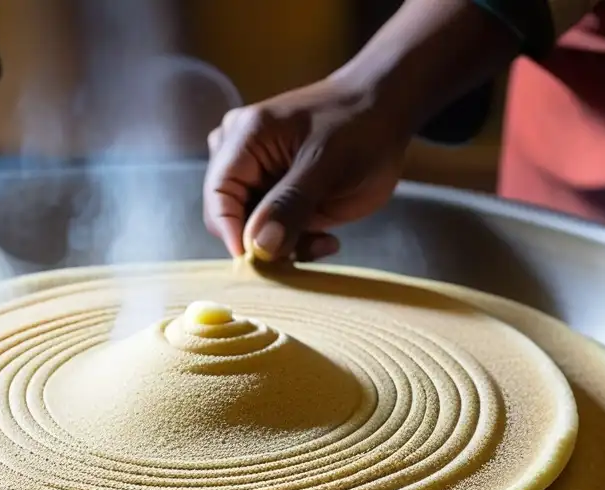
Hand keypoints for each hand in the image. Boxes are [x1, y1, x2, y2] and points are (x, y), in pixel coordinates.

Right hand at [203, 76, 411, 263]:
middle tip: (305, 250)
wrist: (386, 112)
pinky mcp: (278, 197)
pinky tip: (327, 238)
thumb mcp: (327, 165)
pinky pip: (274, 232)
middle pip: (232, 217)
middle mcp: (241, 159)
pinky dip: (297, 243)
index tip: (259, 262)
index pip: (218, 196)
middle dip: (264, 242)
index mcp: (243, 140)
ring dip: (285, 246)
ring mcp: (259, 179)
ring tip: (324, 241)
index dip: (231, 232)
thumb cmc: (359, 126)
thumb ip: (291, 204)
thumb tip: (259, 246)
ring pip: (253, 230)